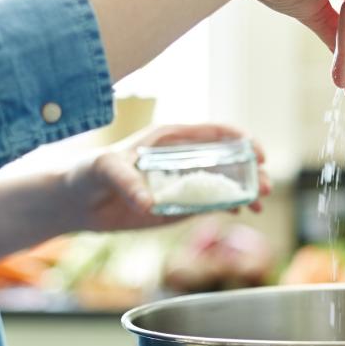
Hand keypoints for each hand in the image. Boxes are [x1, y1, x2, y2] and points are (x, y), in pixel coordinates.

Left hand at [63, 124, 271, 232]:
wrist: (78, 201)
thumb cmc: (88, 172)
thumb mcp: (104, 169)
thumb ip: (126, 181)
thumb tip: (149, 204)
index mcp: (171, 139)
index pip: (215, 133)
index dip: (241, 140)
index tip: (258, 153)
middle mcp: (184, 158)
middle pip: (229, 159)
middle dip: (252, 171)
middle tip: (265, 187)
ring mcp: (184, 182)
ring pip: (226, 182)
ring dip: (246, 190)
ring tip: (260, 205)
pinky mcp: (180, 204)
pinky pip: (212, 203)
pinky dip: (231, 205)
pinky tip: (243, 212)